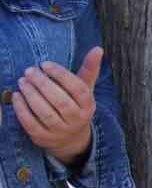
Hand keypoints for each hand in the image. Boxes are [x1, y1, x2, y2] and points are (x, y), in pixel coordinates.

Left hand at [13, 47, 100, 165]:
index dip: (61, 75)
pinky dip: (22, 110)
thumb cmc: (75, 106)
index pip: (78, 89)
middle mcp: (77, 120)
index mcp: (88, 105)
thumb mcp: (84, 89)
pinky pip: (31, 124)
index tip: (45, 64)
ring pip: (45, 113)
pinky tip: (16, 96)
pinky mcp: (44, 138)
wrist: (71, 139)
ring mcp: (60, 131)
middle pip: (61, 102)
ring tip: (22, 81)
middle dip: (43, 84)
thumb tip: (98, 48)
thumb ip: (89, 69)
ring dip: (31, 96)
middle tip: (29, 70)